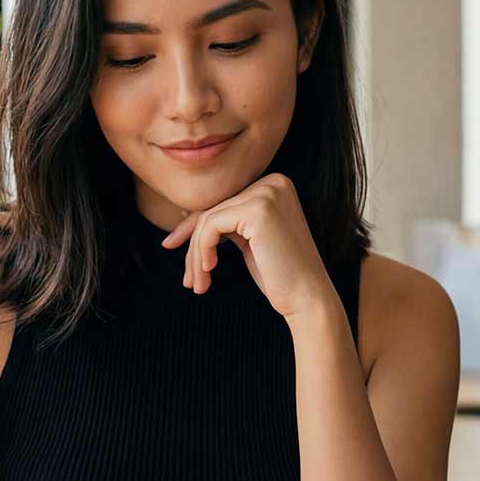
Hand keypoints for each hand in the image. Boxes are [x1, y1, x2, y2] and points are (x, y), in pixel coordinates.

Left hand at [159, 173, 336, 319]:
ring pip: (208, 219)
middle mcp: (273, 182)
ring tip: (197, 284)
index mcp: (274, 185)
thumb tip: (184, 212)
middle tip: (188, 279)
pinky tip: (209, 270)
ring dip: (196, 255)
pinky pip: (211, 226)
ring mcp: (267, 193)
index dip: (193, 227)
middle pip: (213, 209)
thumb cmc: (279, 276)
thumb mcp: (248, 241)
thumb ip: (226, 222)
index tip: (172, 245)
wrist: (307, 299)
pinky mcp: (258, 210)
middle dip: (192, 246)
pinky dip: (203, 250)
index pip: (222, 202)